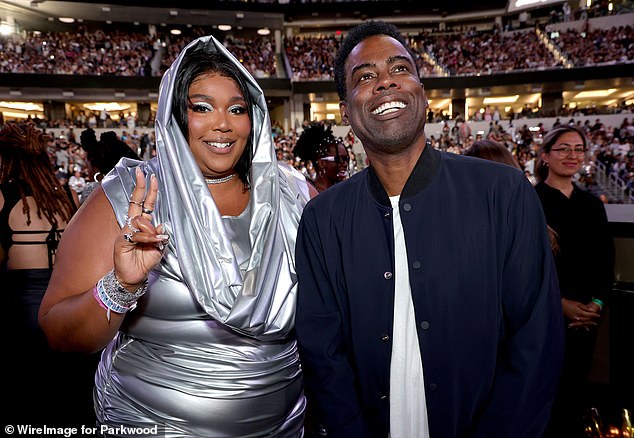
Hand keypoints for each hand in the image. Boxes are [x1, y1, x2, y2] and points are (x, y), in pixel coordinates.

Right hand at [113, 167, 167, 289]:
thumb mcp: (158, 248)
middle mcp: (133, 225)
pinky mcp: (122, 240)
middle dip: (140, 187)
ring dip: (151, 230)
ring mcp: (126, 232)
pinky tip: (152, 243)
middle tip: (143, 173)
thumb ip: (160, 236)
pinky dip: (147, 238)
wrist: (134, 277)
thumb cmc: (145, 262)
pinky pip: (136, 234)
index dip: (148, 191)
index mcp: (143, 225)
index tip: (151, 177)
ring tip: (155, 242)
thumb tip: (161, 227)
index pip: (145, 204)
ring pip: (140, 221)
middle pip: (136, 202)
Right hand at [561, 298, 600, 329]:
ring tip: (588, 329)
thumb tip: (591, 310)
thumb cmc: (569, 303)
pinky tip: (577, 329)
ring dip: (585, 326)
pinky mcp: (571, 319)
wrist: (561, 305)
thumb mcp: (578, 303)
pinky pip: (575, 324)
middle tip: (595, 324)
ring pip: (581, 324)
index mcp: (580, 312)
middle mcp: (577, 317)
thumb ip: (585, 307)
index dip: (594, 315)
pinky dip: (577, 327)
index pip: (589, 315)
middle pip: (586, 321)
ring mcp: (574, 319)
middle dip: (591, 322)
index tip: (598, 316)